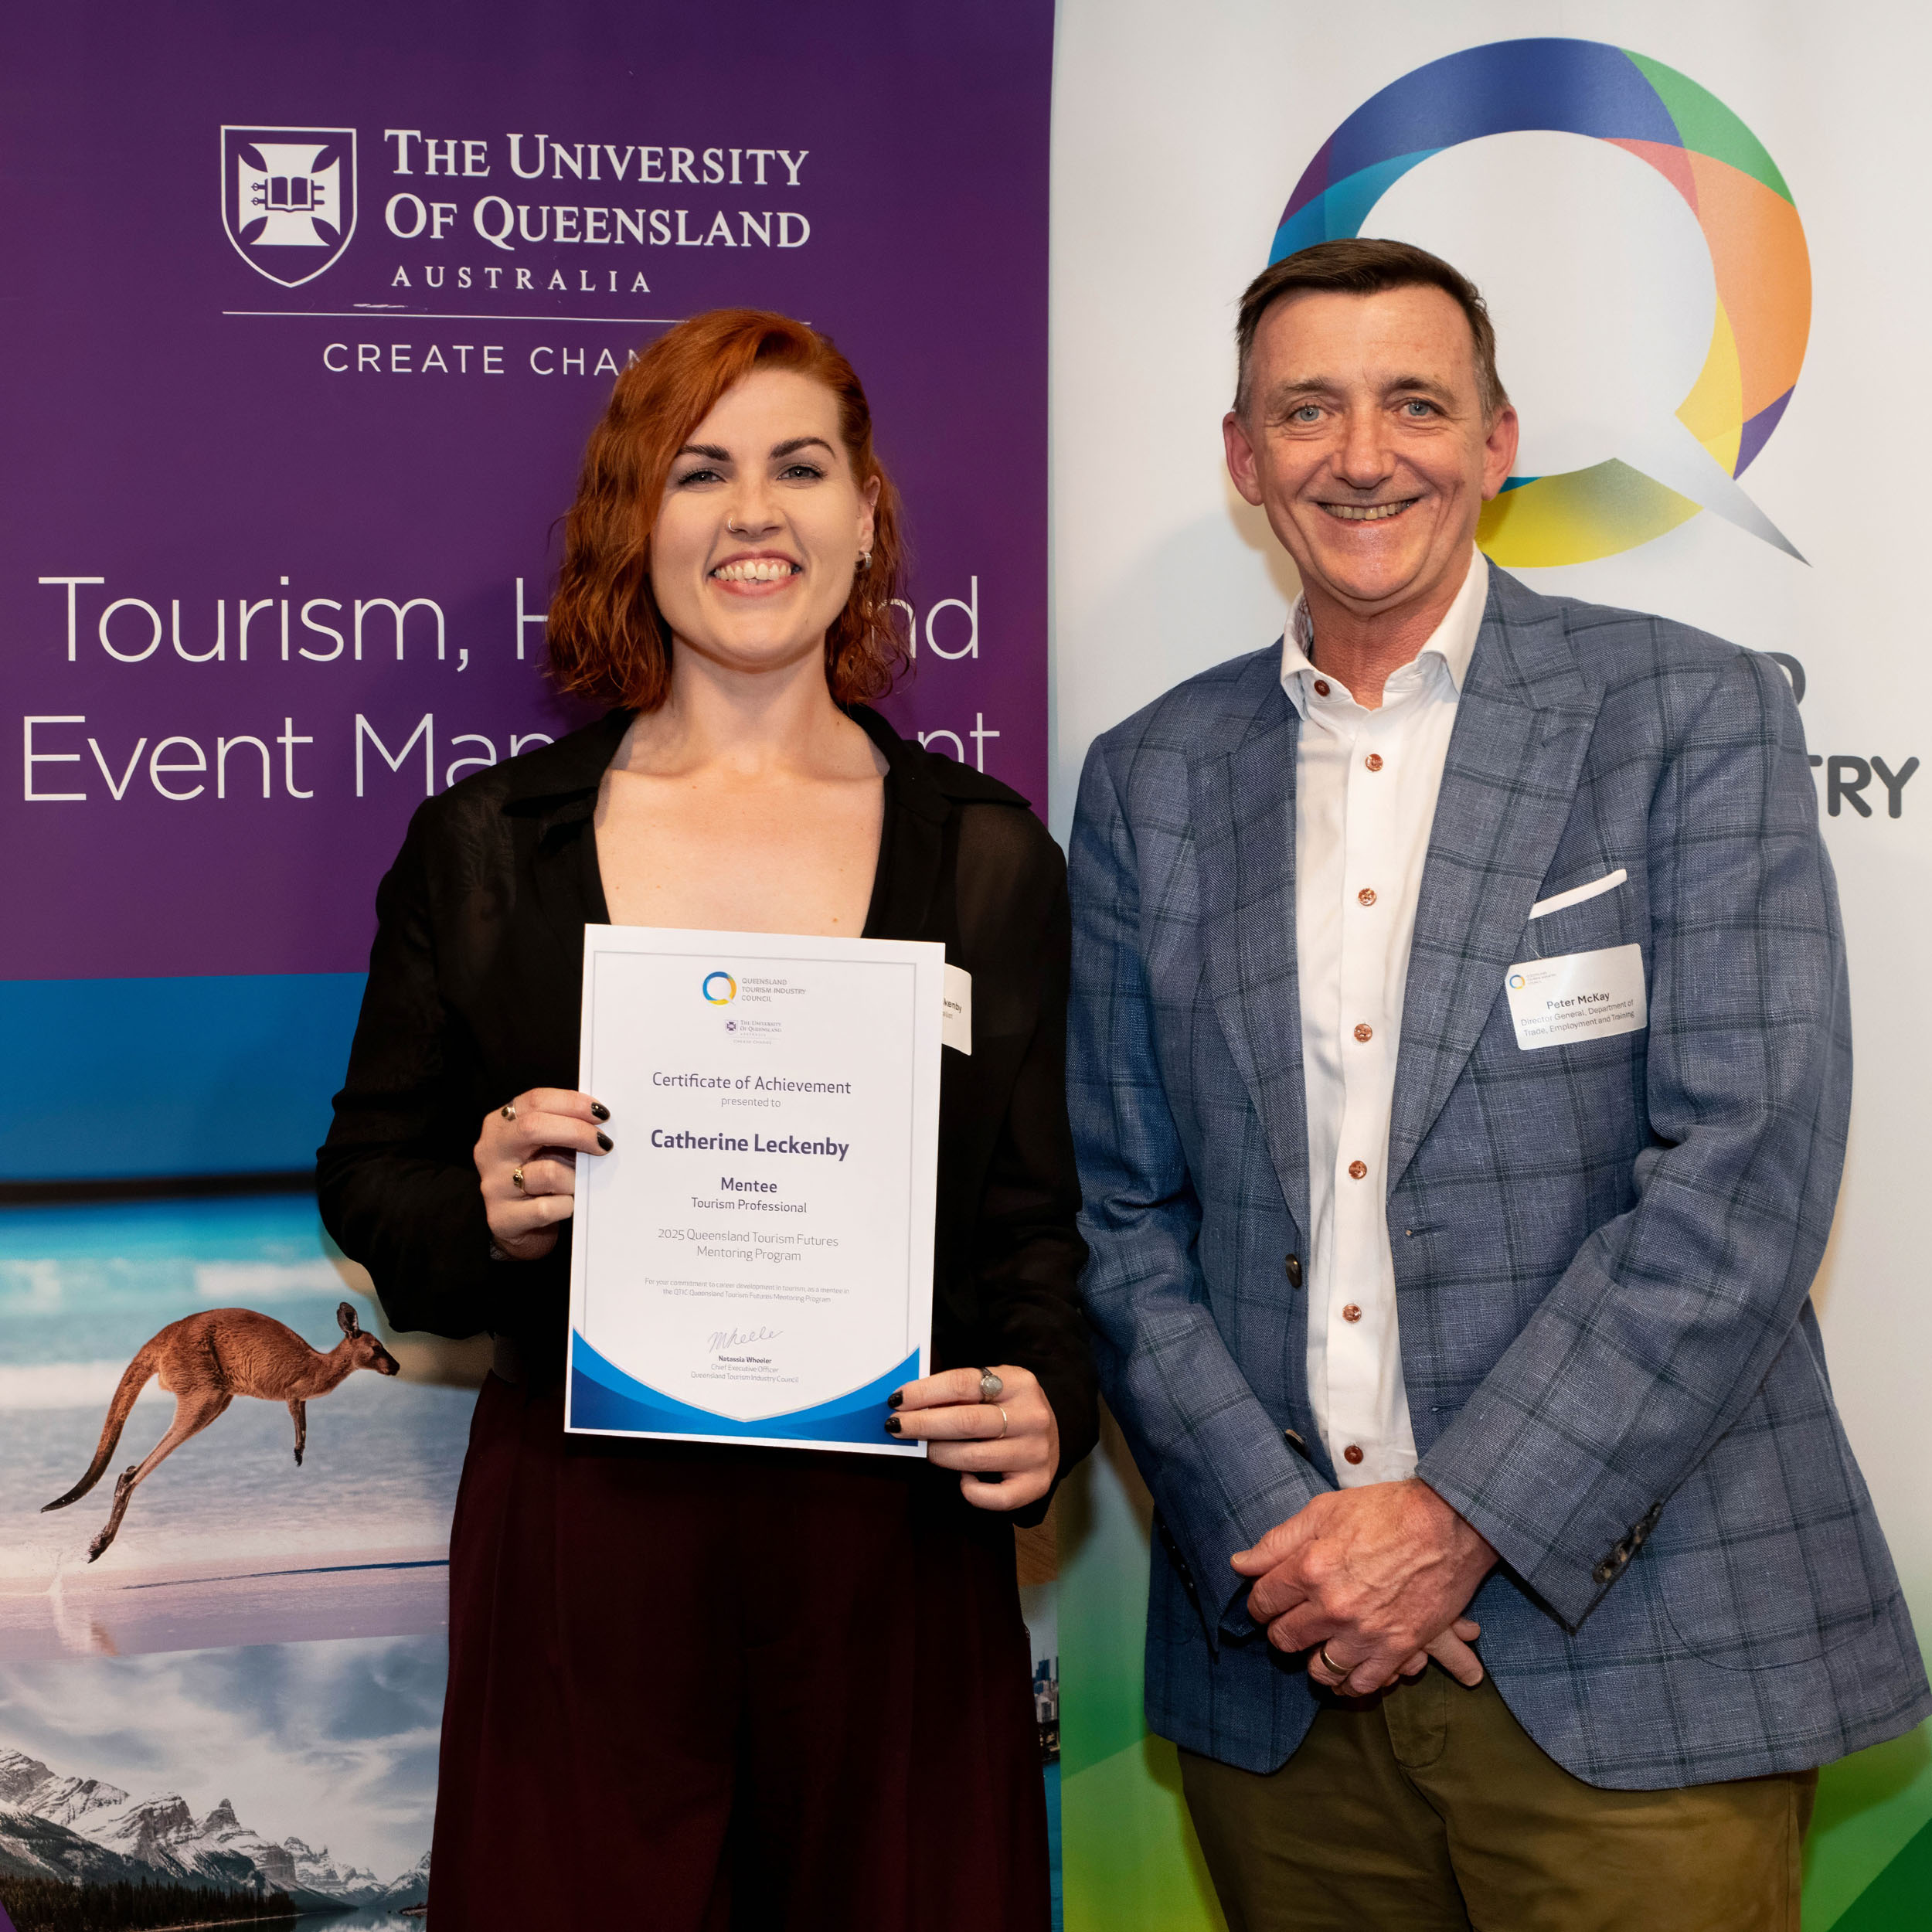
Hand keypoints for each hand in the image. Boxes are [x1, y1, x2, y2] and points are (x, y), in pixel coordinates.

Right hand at [474, 1088, 610, 1260]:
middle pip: (533, 1127)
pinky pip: (547, 1208)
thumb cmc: (539, 1175)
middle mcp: (490, 1151)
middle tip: (603, 1143)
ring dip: (575, 1178)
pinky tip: (567, 1204)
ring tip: (581, 1183)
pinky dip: (567, 1206)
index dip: (572, 1103)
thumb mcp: (546, 1145)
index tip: (601, 1114)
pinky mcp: (501, 1218)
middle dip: (577, 1132)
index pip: (535, 1100)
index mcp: (500, 1124)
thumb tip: (600, 1118)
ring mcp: (493, 1185)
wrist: (521, 1227)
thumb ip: (562, 1126)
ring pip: (547, 1172)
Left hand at [883, 1365, 1059, 1512]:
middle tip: (896, 1426)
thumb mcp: (992, 1386)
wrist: (1055, 1432)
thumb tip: (909, 1404)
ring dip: (940, 1454)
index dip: (925, 1392)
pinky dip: (971, 1490)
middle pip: (967, 1422)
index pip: (964, 1383)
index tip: (897, 1400)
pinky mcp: (1037, 1483)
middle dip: (923, 1424)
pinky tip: (963, 1479)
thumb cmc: (1008, 1407)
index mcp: (1019, 1382)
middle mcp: (1032, 1416)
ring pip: (975, 1458)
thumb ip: (959, 1392)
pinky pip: (996, 1497)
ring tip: (926, 1449)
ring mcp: (1036, 1452)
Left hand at [1231, 1479, 1496, 1695]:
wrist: (1450, 1524)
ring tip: (1320, 1643)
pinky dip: (1348, 1683)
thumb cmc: (1386, 1511)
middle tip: (1294, 1619)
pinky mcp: (1397, 1650)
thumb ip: (1278, 1541)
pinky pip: (1360, 1685)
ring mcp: (1365, 1633)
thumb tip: (1240, 1565)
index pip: (1263, 1601)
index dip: (1260, 1601)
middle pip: (1284, 1638)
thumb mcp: (1324, 1511)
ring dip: (1313, 1658)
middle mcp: (1333, 1606)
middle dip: (1283, 1628)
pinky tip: (1346, 1668)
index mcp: (1310, 1568)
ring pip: (1318, 1669)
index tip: (1269, 1600)